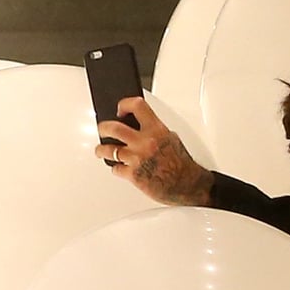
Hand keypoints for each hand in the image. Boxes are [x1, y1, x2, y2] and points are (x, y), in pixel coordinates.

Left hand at [95, 96, 214, 206]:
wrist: (188, 184)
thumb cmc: (182, 164)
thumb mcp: (171, 139)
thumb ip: (154, 131)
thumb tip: (138, 127)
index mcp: (156, 130)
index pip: (136, 106)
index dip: (124, 105)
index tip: (120, 109)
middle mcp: (145, 142)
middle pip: (112, 127)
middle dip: (103, 128)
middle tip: (102, 130)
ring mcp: (137, 159)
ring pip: (107, 150)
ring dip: (102, 150)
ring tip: (102, 150)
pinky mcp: (133, 175)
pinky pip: (115, 169)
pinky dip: (116, 169)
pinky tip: (119, 168)